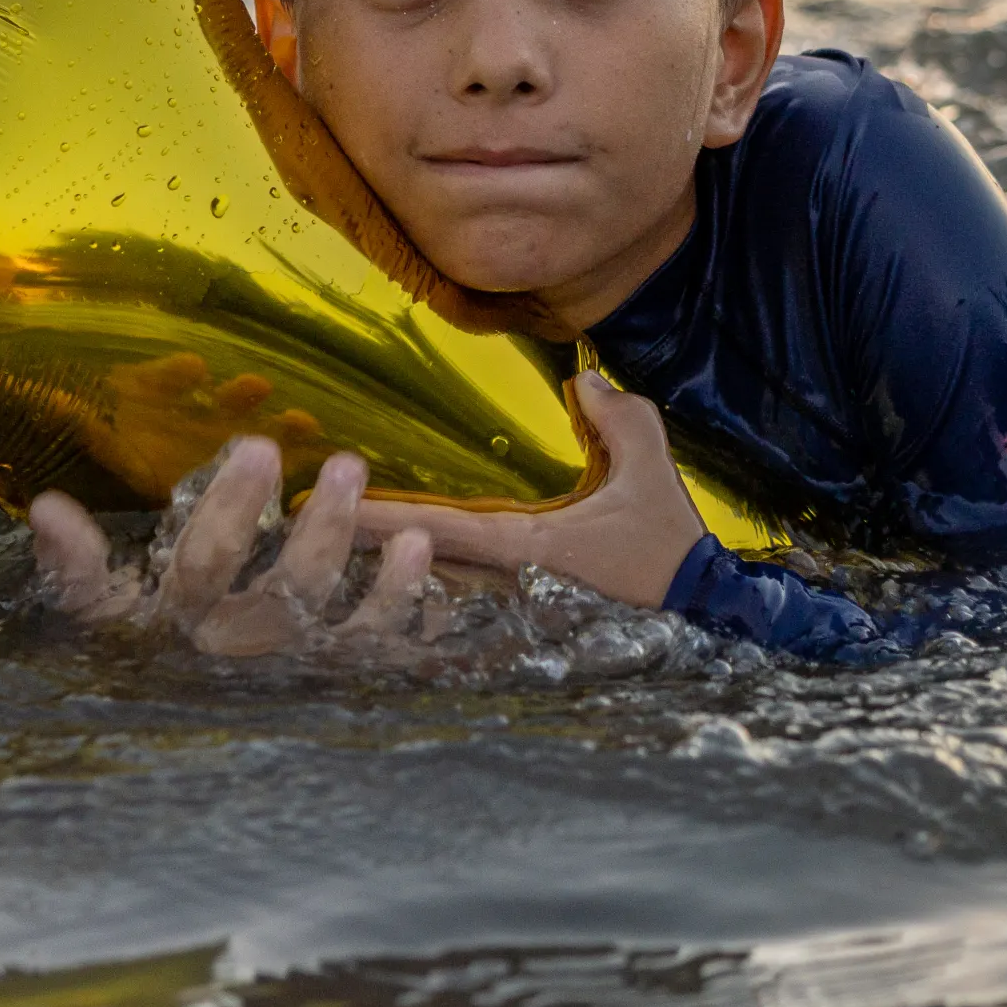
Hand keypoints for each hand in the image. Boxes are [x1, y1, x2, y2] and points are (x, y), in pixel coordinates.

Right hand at [29, 438, 444, 658]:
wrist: (163, 754)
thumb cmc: (130, 647)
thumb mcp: (93, 614)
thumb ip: (73, 566)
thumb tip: (44, 506)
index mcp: (182, 623)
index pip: (205, 563)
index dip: (230, 508)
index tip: (259, 445)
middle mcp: (242, 650)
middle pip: (290, 592)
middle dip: (323, 529)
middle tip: (349, 464)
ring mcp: (292, 670)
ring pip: (347, 629)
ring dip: (385, 584)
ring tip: (414, 531)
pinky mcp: (333, 680)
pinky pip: (379, 656)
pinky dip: (410, 617)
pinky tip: (428, 571)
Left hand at [355, 371, 701, 609]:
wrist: (705, 614)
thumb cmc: (669, 545)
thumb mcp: (649, 468)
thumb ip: (617, 417)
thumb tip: (580, 381)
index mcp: (527, 549)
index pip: (438, 528)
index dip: (381, 517)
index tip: (329, 506)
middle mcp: (507, 587)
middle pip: (415, 565)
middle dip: (360, 550)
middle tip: (301, 527)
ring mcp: (512, 613)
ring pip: (430, 593)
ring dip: (380, 577)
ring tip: (323, 559)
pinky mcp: (523, 625)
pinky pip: (460, 612)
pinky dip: (420, 602)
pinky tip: (382, 595)